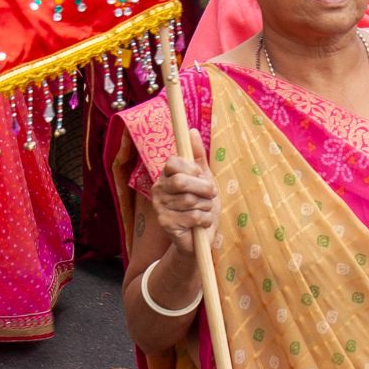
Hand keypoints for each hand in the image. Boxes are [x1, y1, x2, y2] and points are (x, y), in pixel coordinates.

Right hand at [150, 130, 216, 255]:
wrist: (199, 237)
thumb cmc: (201, 204)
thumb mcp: (203, 178)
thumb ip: (198, 156)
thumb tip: (192, 131)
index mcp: (166, 175)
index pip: (174, 162)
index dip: (192, 169)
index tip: (200, 176)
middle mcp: (158, 189)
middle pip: (181, 182)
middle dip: (203, 188)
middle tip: (210, 194)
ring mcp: (160, 207)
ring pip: (190, 201)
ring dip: (206, 206)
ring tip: (204, 210)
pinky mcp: (165, 224)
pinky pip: (193, 217)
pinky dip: (205, 220)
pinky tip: (201, 223)